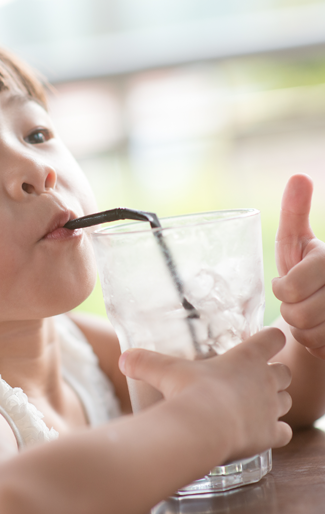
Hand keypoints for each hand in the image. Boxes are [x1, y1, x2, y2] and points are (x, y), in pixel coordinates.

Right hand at [119, 328, 291, 460]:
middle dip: (275, 373)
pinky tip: (262, 432)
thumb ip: (144, 362)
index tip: (267, 339)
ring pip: (287, 401)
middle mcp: (265, 380)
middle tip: (255, 378)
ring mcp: (271, 408)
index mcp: (246, 358)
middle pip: (285, 372)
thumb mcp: (164, 370)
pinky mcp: (271, 434)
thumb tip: (124, 358)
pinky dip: (276, 431)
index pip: (272, 338)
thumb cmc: (189, 391)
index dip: (271, 338)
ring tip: (256, 405)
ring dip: (277, 402)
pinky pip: (285, 431)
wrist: (203, 426)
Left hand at [272, 174, 324, 358]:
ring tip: (314, 315)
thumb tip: (298, 177)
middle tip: (302, 301)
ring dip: (304, 330)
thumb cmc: (307, 270)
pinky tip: (324, 331)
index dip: (282, 290)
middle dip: (292, 311)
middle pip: (297, 315)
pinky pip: (322, 351)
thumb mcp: (297, 242)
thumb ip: (295, 212)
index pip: (288, 290)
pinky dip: (317, 346)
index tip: (289, 283)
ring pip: (310, 337)